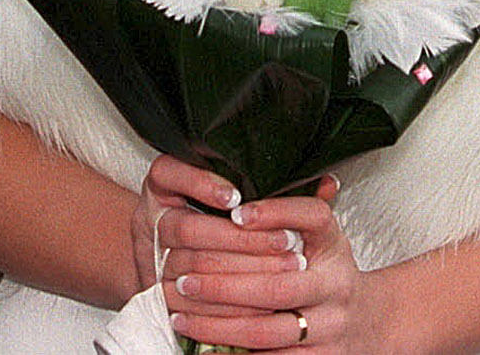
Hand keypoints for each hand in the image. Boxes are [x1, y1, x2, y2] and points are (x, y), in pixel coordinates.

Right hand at [133, 156, 306, 309]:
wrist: (174, 260)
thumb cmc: (217, 220)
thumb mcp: (236, 195)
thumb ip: (275, 187)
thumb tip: (329, 184)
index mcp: (163, 184)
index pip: (169, 172)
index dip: (201, 184)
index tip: (235, 197)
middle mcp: (151, 217)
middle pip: (186, 227)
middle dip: (241, 237)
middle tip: (287, 241)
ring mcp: (151, 257)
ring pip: (192, 266)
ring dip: (243, 270)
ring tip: (288, 269)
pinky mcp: (158, 293)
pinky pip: (190, 304)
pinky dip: (229, 306)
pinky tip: (264, 304)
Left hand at [166, 178, 397, 354]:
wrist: (373, 324)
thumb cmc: (332, 274)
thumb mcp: (325, 238)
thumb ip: (300, 210)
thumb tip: (297, 173)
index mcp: (335, 246)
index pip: (313, 218)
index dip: (275, 213)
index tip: (235, 213)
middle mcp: (337, 286)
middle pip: (277, 287)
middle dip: (223, 286)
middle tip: (184, 281)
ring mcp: (331, 328)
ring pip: (268, 332)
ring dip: (218, 326)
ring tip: (181, 317)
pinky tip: (205, 348)